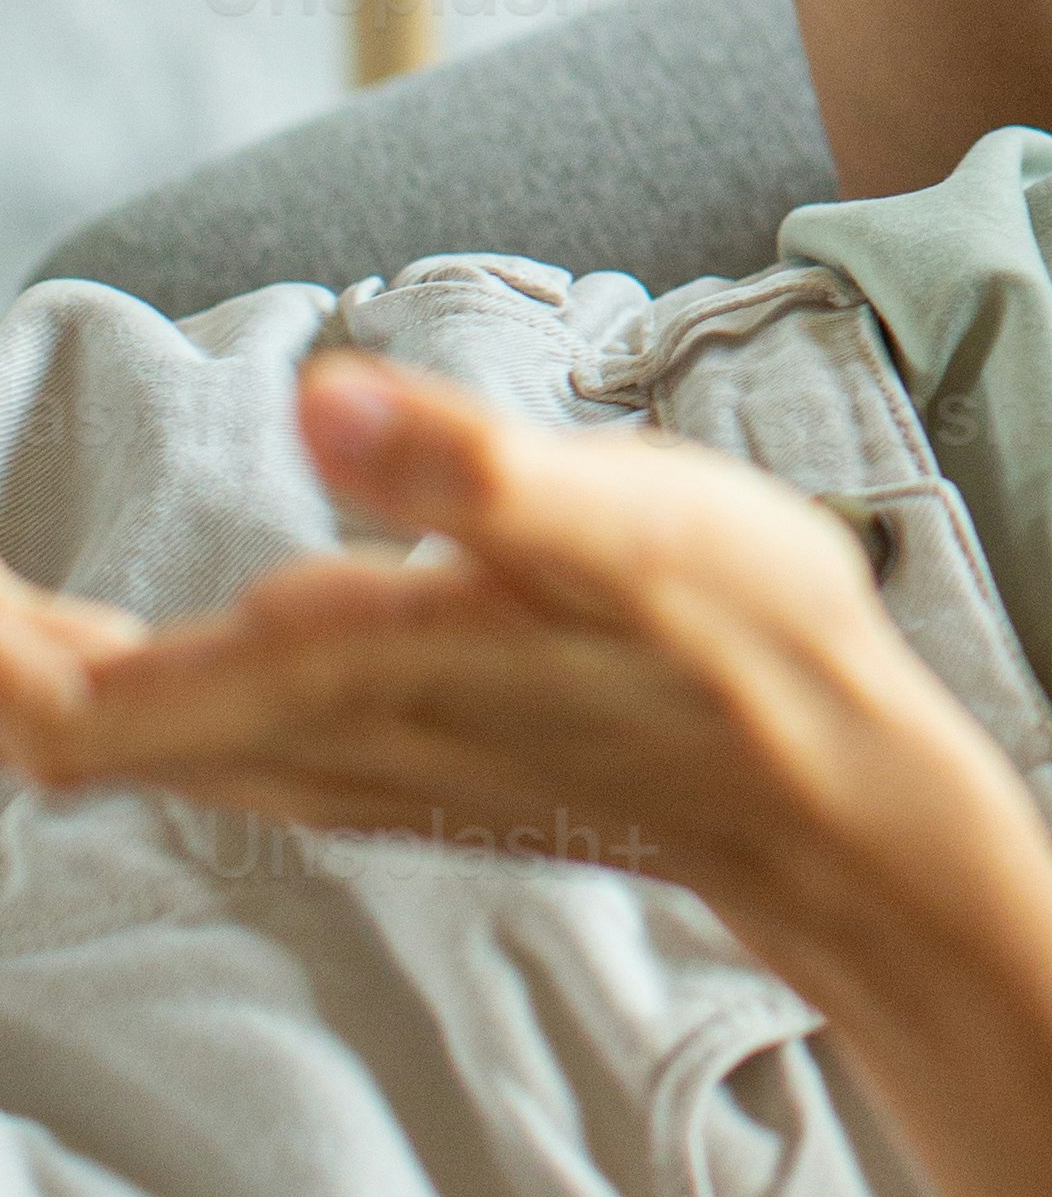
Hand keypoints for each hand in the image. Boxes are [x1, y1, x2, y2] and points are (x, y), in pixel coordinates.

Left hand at [0, 350, 1030, 1003]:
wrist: (827, 799)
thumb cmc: (734, 645)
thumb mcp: (623, 523)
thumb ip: (463, 470)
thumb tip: (320, 397)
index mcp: (341, 679)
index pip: (74, 699)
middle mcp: (312, 745)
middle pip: (71, 726)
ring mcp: (345, 766)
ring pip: (126, 738)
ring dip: (38, 673)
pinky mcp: (387, 761)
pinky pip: (194, 739)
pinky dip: (114, 690)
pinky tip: (111, 651)